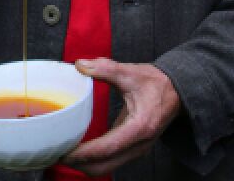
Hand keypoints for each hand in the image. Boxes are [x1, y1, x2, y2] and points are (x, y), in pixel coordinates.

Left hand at [60, 58, 181, 176]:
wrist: (176, 92)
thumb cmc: (155, 83)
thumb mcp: (130, 72)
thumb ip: (105, 68)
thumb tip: (80, 65)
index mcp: (139, 127)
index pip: (107, 148)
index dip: (84, 153)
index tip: (64, 152)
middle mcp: (139, 144)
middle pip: (104, 166)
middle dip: (79, 164)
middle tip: (56, 153)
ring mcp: (137, 149)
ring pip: (107, 167)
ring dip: (85, 165)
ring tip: (63, 152)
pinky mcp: (132, 148)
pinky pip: (110, 161)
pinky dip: (93, 160)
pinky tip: (78, 150)